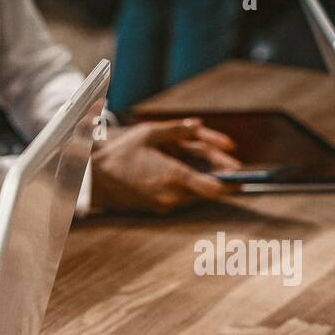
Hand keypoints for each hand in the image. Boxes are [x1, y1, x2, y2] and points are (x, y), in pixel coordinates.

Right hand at [91, 118, 239, 213]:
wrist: (91, 177)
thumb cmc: (118, 153)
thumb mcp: (148, 133)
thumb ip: (178, 129)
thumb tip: (198, 125)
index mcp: (171, 175)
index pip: (212, 187)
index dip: (230, 184)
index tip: (243, 180)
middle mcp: (169, 195)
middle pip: (207, 192)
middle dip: (221, 179)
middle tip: (236, 170)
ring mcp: (162, 205)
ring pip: (195, 196)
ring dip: (206, 184)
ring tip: (218, 171)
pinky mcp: (156, 209)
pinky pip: (181, 199)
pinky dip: (190, 188)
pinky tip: (192, 177)